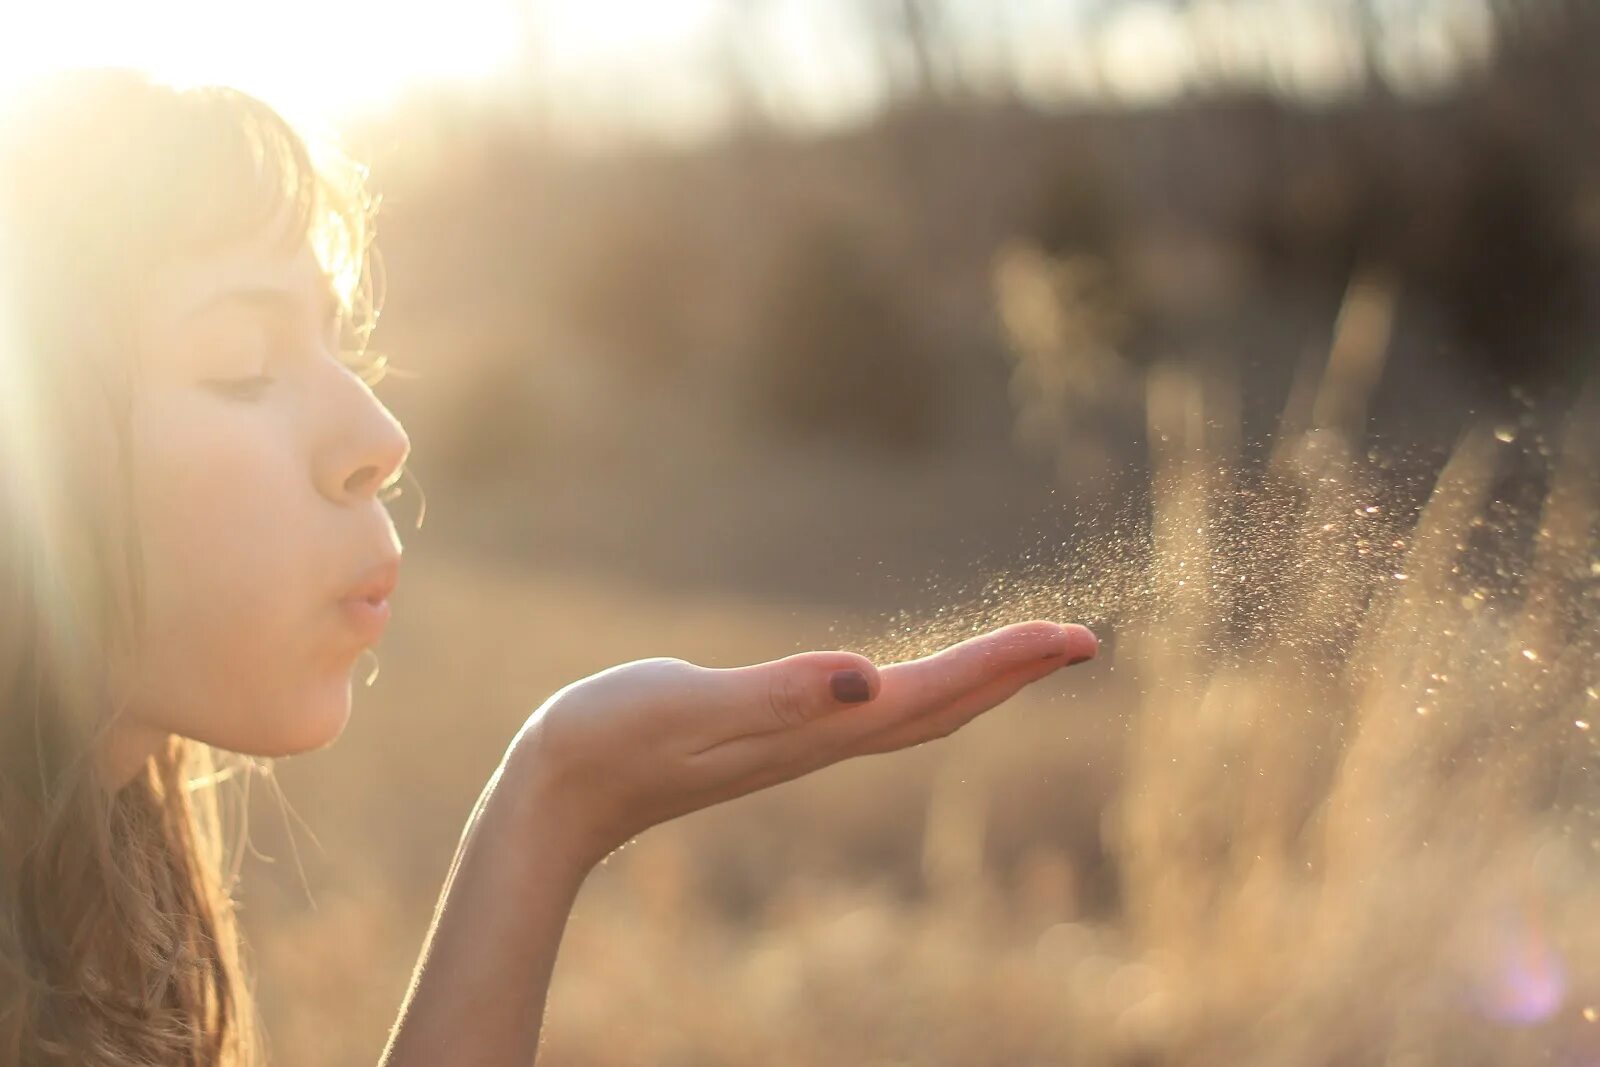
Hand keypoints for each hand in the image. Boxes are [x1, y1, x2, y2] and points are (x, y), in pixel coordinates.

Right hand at [507, 620, 1097, 869]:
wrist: (556, 797)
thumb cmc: (606, 741)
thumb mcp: (687, 705)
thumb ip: (776, 693)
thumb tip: (866, 677)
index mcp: (813, 729)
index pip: (932, 694)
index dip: (1005, 664)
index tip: (1072, 637)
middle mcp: (818, 741)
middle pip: (942, 710)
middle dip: (1014, 674)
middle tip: (1081, 641)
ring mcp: (796, 744)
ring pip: (912, 716)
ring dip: (976, 684)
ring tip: (1023, 657)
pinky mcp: (771, 737)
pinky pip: (872, 713)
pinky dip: (918, 689)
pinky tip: (911, 681)